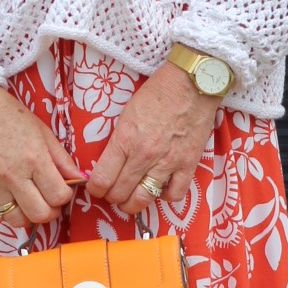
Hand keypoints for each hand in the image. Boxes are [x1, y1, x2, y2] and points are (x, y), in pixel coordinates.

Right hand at [0, 87, 82, 226]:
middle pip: (41, 214)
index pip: (58, 196)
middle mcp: (14, 176)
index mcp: (34, 158)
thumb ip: (62, 159)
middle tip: (49, 200)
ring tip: (32, 202)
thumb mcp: (42, 132)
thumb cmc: (10, 116)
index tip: (62, 189)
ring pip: (19, 220)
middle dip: (50, 211)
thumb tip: (79, 178)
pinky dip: (11, 213)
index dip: (64, 196)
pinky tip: (15, 201)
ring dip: (30, 215)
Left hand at [87, 63, 220, 213]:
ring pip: (143, 199)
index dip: (95, 189)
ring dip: (133, 204)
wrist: (192, 82)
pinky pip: (174, 195)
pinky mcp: (188, 165)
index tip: (97, 188)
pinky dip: (166, 196)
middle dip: (112, 198)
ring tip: (132, 199)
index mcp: (125, 140)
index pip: (101, 179)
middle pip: (119, 194)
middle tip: (113, 193)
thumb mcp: (127, 113)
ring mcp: (167, 163)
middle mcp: (144, 155)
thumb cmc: (158, 93)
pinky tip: (161, 188)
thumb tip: (108, 163)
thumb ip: (118, 141)